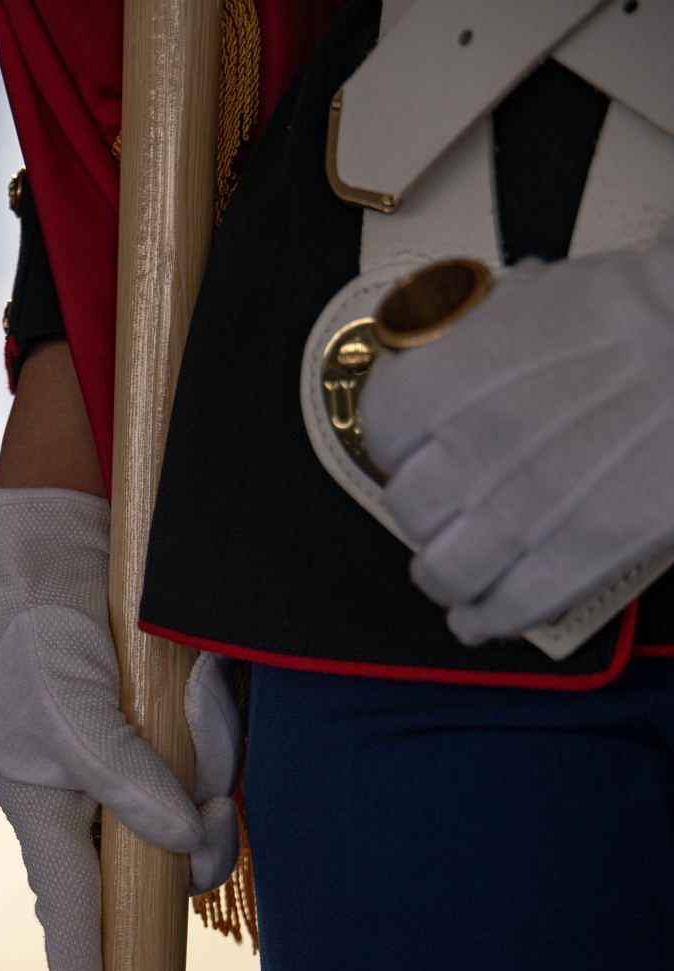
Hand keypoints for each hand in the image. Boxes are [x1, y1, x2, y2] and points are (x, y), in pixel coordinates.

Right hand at [0, 486, 241, 970]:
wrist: (74, 547)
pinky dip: (222, 720)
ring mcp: (150, 777)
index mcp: (52, 815)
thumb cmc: (38, 631)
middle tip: (201, 786)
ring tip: (183, 683)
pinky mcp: (189, 743)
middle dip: (194, 827)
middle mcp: (104, 810)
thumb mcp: (59, 700)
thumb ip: (116, 772)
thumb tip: (176, 841)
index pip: (69, 910)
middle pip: (166, 866)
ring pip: (209, 812)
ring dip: (208, 748)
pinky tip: (201, 677)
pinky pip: (228, 760)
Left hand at [359, 220, 673, 643]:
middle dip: (424, 511)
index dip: (398, 443)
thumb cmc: (644, 312)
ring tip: (454, 571)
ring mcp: (519, 512)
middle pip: (409, 508)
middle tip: (446, 507)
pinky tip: (479, 617)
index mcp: (450, 378)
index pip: (381, 429)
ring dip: (445, 574)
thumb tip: (444, 346)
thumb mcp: (535, 295)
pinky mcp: (575, 556)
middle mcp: (472, 449)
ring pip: (443, 572)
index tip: (411, 449)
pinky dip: (485, 619)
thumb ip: (474, 331)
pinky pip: (505, 608)